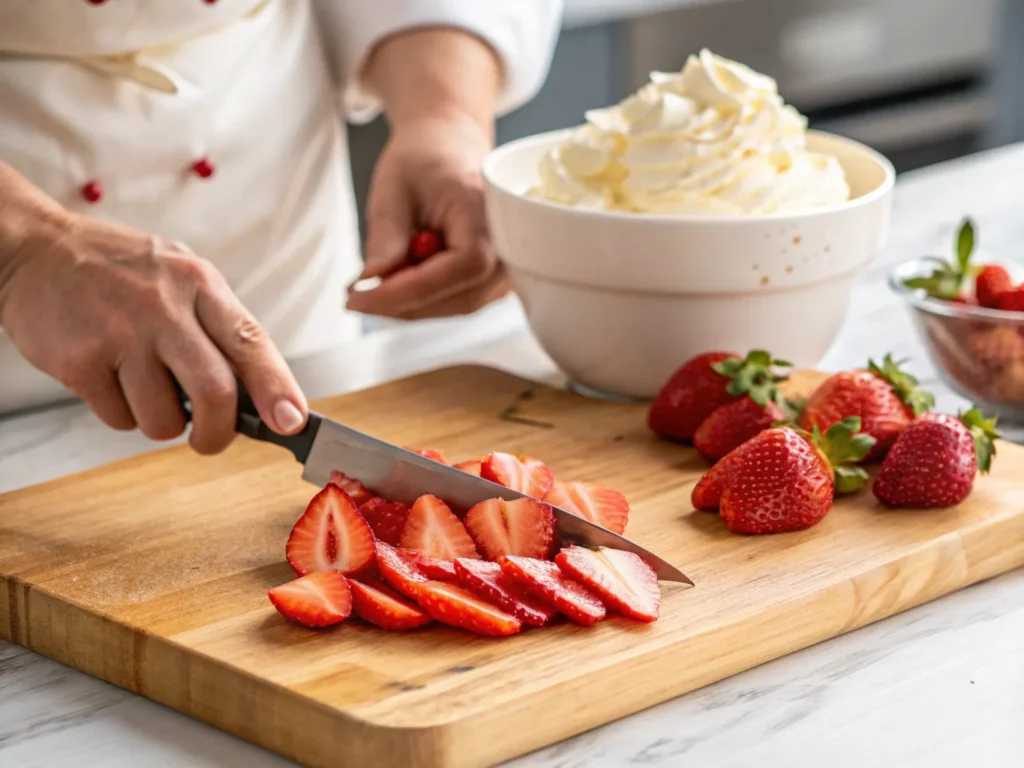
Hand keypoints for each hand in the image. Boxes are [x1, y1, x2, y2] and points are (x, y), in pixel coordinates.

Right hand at [0, 213, 307, 453]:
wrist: (35, 249)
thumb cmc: (120, 273)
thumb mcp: (181, 278)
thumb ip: (218, 328)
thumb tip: (262, 395)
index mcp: (200, 285)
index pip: (252, 343)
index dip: (278, 388)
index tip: (292, 422)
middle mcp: (165, 308)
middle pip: (215, 393)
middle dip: (219, 433)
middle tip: (210, 440)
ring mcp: (121, 335)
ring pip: (164, 419)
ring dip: (161, 423)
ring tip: (145, 388)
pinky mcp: (81, 362)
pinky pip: (119, 418)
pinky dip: (121, 413)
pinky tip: (109, 378)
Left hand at [347, 113, 508, 318]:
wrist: (451, 147)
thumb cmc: (425, 160)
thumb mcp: (394, 190)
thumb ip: (387, 237)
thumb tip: (372, 282)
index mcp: (487, 213)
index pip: (460, 268)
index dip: (409, 291)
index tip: (359, 298)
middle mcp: (510, 247)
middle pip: (458, 297)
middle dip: (402, 303)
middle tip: (355, 295)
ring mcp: (504, 269)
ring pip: (455, 306)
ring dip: (409, 304)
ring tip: (371, 284)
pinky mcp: (491, 281)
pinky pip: (455, 301)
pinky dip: (421, 298)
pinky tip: (396, 280)